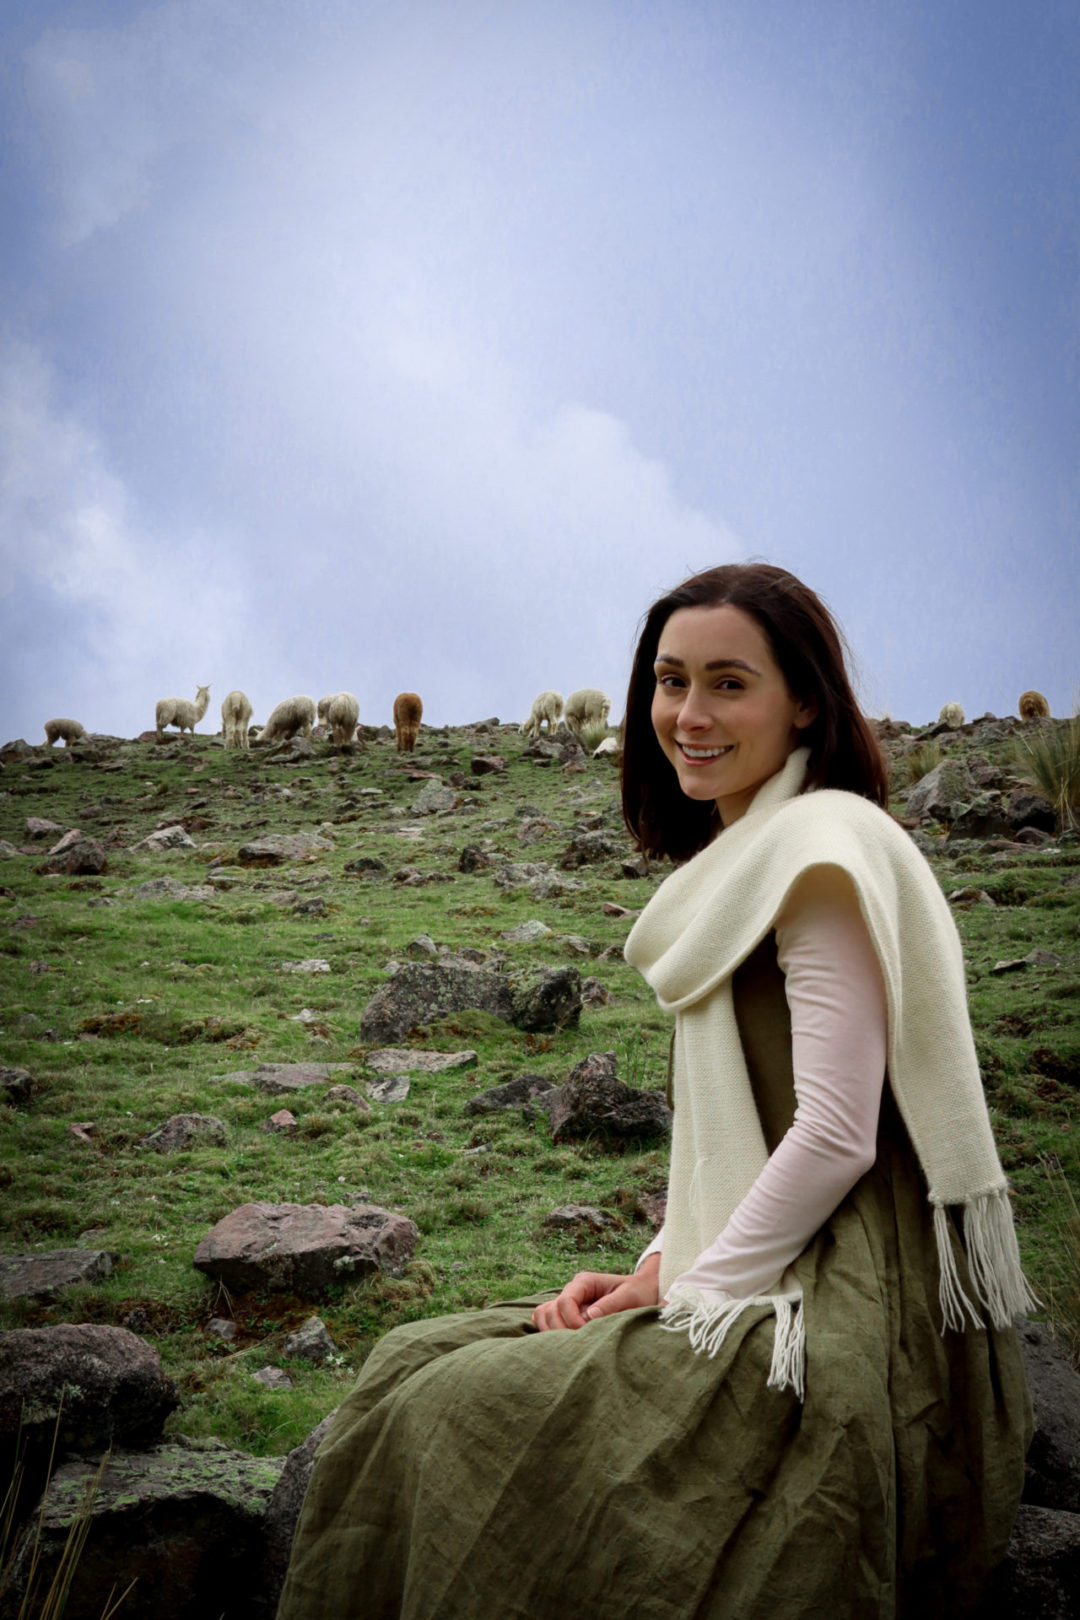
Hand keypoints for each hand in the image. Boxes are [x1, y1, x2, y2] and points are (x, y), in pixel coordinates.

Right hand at [531, 1255, 660, 1331]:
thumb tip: (589, 1317)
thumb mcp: (629, 1296)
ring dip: (551, 1331)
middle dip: (559, 1330)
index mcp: (585, 1282)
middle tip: (577, 1344)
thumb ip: (609, 1305)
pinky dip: (549, 1332)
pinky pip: (547, 1321)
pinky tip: (564, 1343)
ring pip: (543, 1314)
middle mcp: (573, 1290)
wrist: (642, 1291)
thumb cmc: (638, 1292)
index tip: (585, 1333)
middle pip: (550, 1310)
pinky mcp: (569, 1314)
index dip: (571, 1320)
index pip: (565, 1301)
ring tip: (568, 1345)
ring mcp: (569, 1302)